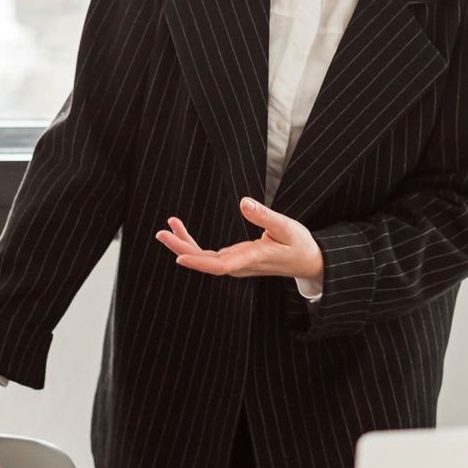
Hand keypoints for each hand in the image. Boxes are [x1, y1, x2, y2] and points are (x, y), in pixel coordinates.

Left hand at [155, 198, 322, 280]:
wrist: (307, 262)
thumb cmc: (300, 244)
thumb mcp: (287, 226)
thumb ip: (265, 216)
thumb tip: (243, 202)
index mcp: (253, 259)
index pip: (222, 265)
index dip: (200, 262)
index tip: (180, 256)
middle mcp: (240, 265)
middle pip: (205, 262)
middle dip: (181, 248)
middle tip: (161, 234)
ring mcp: (235, 264)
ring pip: (204, 259)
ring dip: (184, 244)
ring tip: (167, 227)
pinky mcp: (234, 259)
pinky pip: (208, 254)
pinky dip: (193, 243)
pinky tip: (180, 228)